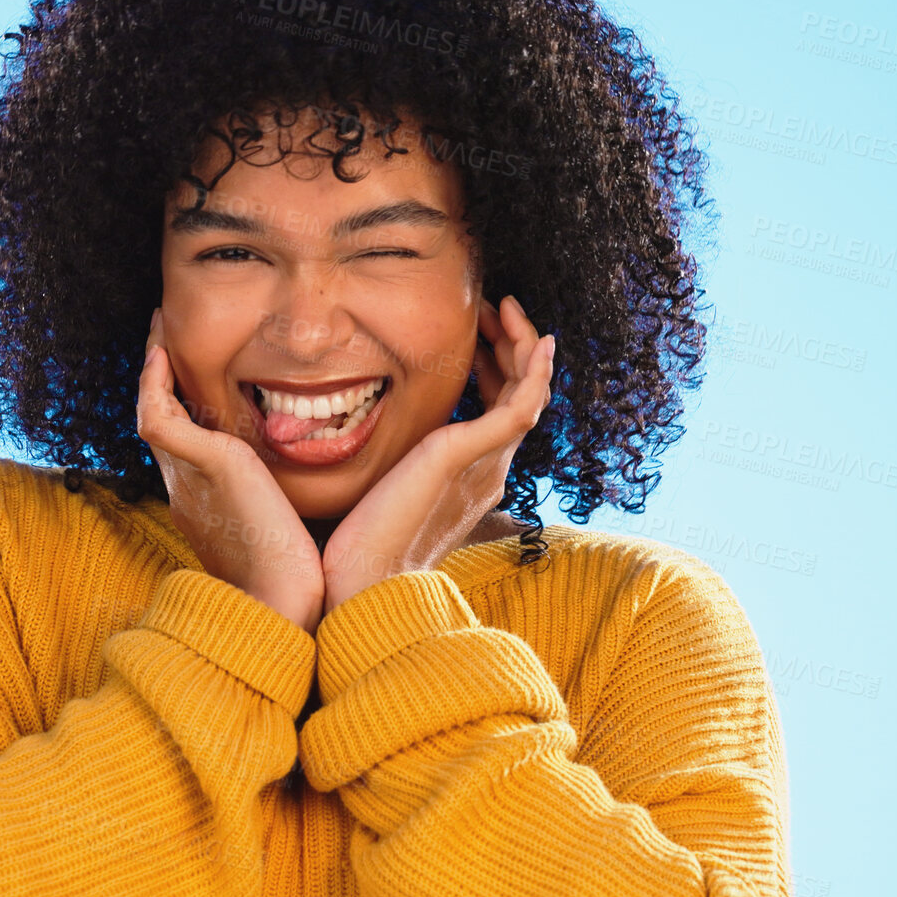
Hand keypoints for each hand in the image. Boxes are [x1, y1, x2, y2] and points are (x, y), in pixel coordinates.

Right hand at [137, 308, 327, 632]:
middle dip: (160, 380)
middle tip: (164, 340)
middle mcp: (187, 490)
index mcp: (206, 505)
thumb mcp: (289, 530)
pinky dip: (155, 382)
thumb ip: (289, 504)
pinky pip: (157, 414)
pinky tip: (165, 354)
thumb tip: (319, 492)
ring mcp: (187, 479)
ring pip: (151, 412)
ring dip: (153, 369)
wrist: (285, 609)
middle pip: (160, 423)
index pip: (185, 446)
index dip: (182, 408)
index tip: (191, 377)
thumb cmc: (299, 583)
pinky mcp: (202, 465)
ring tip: (161, 329)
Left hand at [319, 295, 554, 616]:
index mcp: (469, 478)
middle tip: (496, 313)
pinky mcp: (469, 455)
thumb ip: (389, 465)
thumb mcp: (379, 493)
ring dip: (524, 347)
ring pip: (529, 394)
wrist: (363, 586)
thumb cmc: (360, 549)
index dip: (497, 369)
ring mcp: (485, 464)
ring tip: (505, 310)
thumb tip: (361, 440)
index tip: (480, 337)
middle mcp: (487, 470)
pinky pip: (523, 405)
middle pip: (522, 398)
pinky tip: (537, 341)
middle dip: (513, 350)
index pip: (499, 413)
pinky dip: (534, 370)